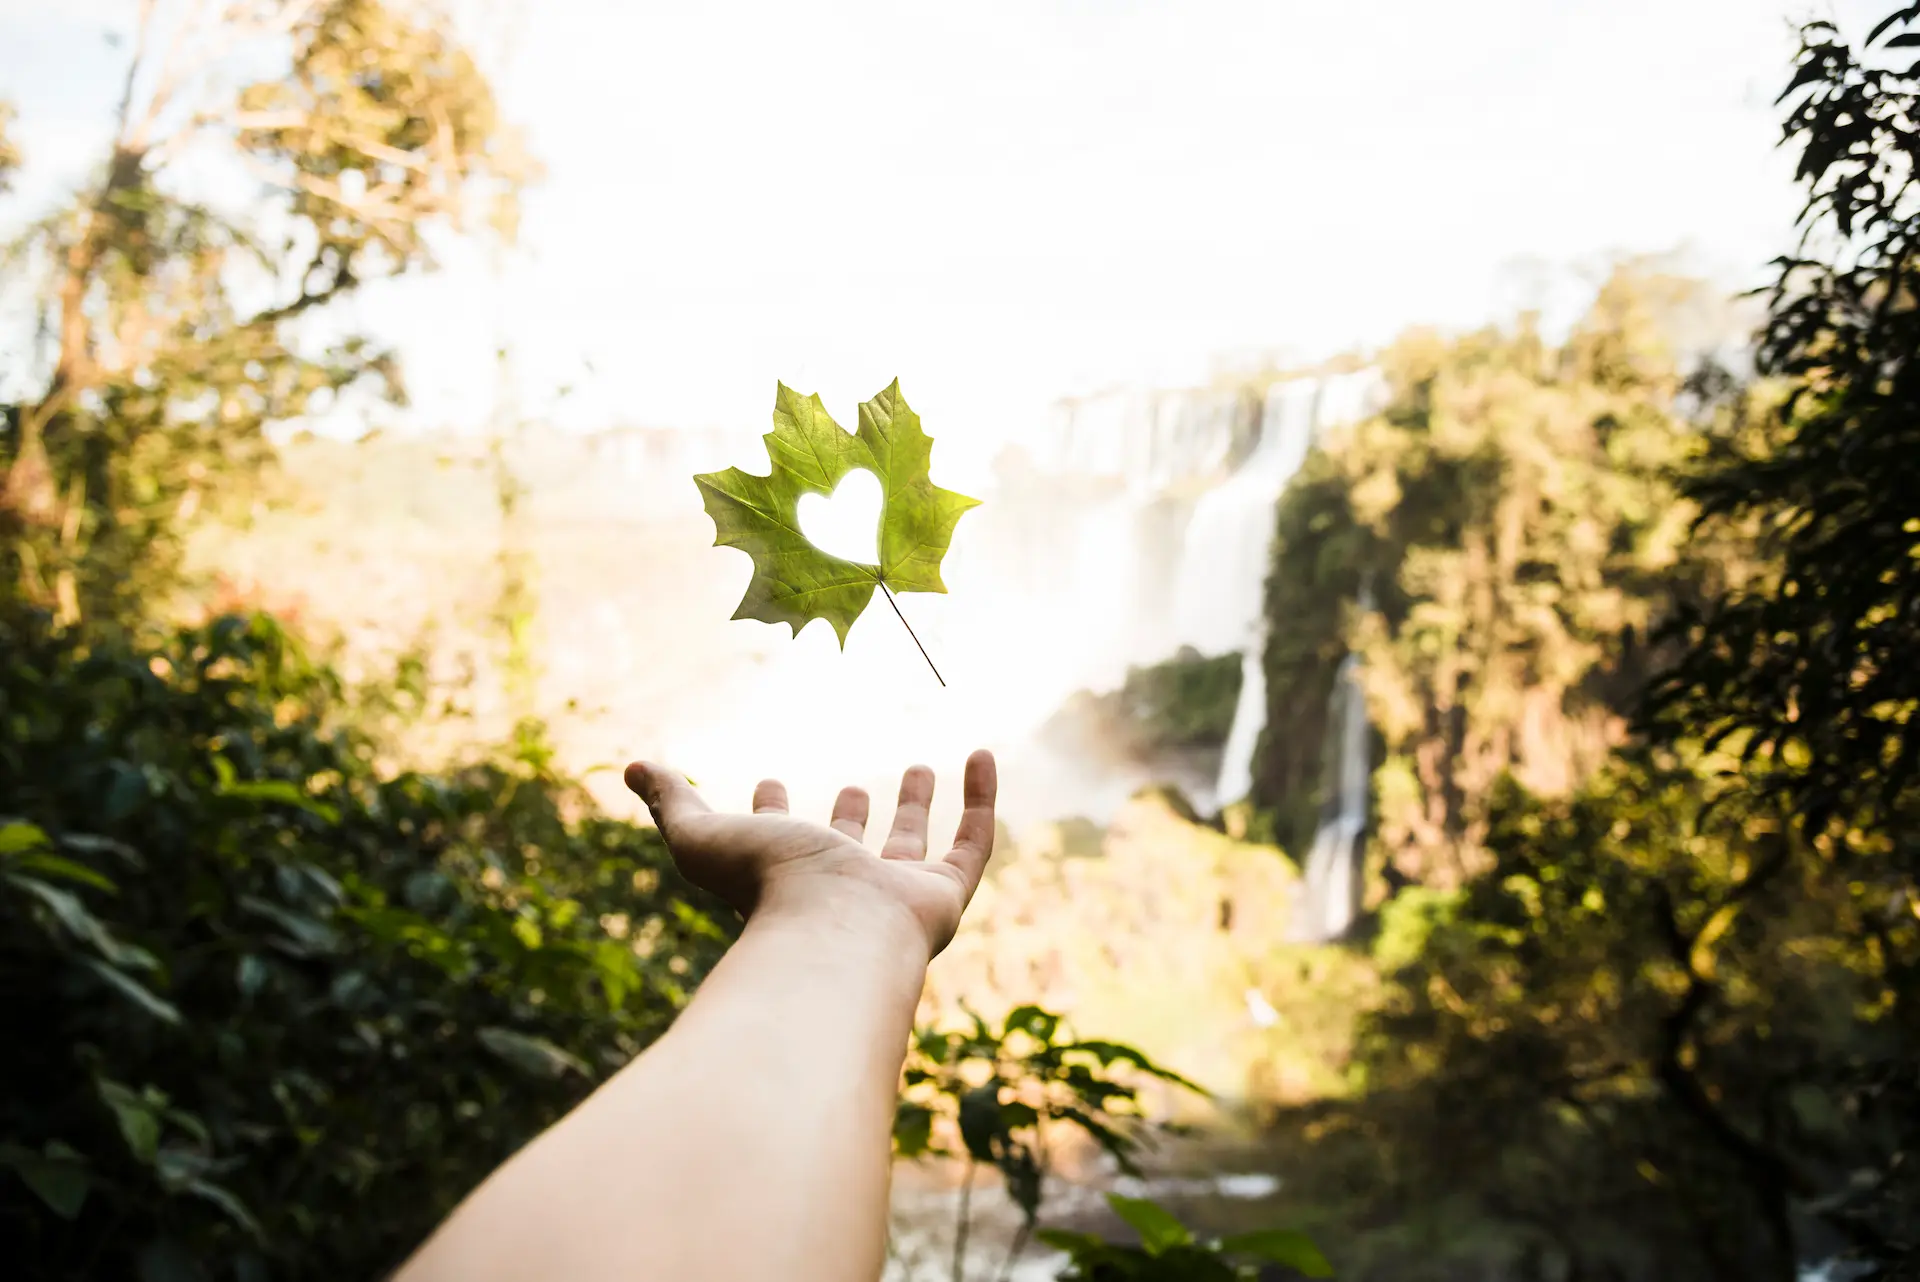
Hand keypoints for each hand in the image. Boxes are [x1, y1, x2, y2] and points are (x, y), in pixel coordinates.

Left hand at [622, 750, 997, 958]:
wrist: (832, 931)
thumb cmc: (763, 888)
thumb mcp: (702, 836)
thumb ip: (672, 802)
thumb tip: (633, 766)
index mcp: (782, 882)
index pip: (775, 847)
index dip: (769, 814)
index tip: (768, 779)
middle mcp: (839, 893)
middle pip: (848, 853)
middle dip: (851, 818)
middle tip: (856, 785)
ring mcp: (894, 898)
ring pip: (909, 850)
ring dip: (914, 809)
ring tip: (918, 765)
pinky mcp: (943, 897)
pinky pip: (972, 844)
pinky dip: (981, 799)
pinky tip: (982, 755)